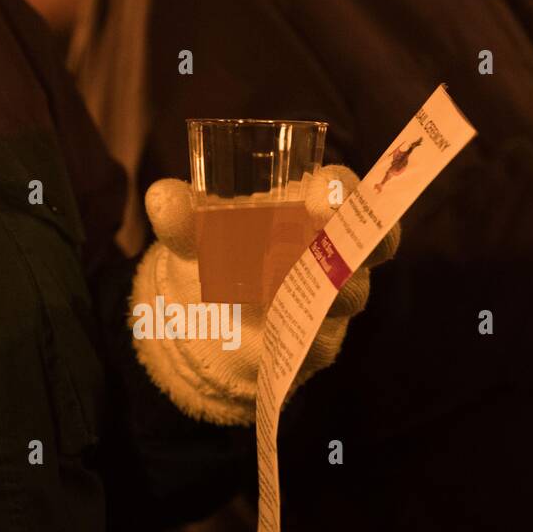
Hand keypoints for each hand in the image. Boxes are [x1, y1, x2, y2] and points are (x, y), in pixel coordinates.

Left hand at [131, 165, 399, 424]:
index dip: (345, 188)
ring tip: (275, 283)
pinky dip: (294, 336)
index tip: (321, 188)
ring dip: (319, 288)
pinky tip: (268, 333)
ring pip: (348, 296)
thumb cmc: (227, 254)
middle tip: (318, 226)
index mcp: (318, 211)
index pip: (351, 192)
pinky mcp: (317, 344)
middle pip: (372, 245)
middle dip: (351, 238)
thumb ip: (182, 218)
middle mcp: (339, 254)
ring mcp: (334, 301)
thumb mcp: (198, 236)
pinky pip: (317, 341)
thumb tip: (160, 197)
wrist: (220, 320)